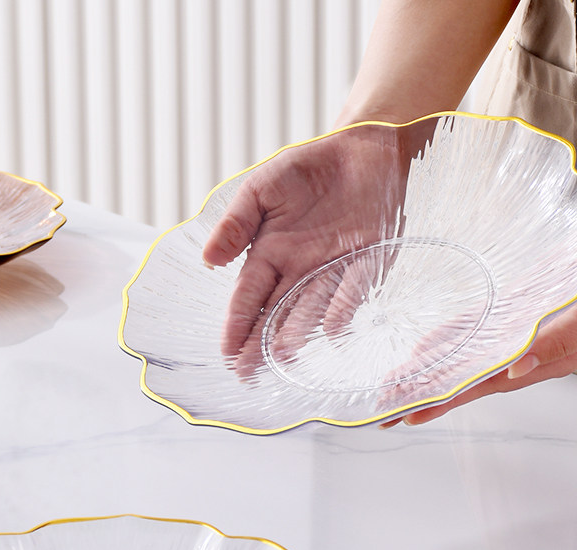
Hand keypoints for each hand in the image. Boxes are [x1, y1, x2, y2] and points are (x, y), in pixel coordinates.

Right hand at [202, 123, 415, 372]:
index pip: (248, 297)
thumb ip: (236, 223)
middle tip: (248, 374)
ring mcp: (332, 269)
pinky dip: (342, 310)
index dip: (237, 325)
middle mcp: (299, 269)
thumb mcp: (260, 188)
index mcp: (270, 253)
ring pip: (310, 309)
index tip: (227, 354)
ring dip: (297, 334)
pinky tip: (331, 333)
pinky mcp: (368, 263)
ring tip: (283, 359)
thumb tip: (208, 260)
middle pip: (275, 313)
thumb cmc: (308, 167)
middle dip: (260, 344)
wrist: (363, 148)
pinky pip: (353, 291)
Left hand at [384, 206, 576, 425]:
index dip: (444, 400)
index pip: (480, 387)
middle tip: (384, 408)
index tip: (410, 413)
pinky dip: (446, 340)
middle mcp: (522, 354)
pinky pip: (472, 329)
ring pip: (463, 357)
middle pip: (463, 378)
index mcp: (541, 363)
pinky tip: (423, 348)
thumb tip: (513, 371)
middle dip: (423, 394)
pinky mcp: (511, 311)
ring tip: (392, 385)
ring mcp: (514, 333)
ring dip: (429, 370)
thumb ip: (558, 343)